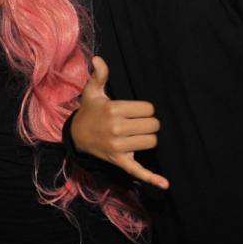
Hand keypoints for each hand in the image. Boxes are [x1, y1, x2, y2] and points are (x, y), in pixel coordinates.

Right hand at [71, 57, 169, 188]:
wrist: (77, 136)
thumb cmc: (90, 111)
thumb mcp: (92, 92)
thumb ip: (99, 75)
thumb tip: (98, 59)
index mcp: (113, 110)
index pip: (148, 109)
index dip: (144, 109)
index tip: (132, 111)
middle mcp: (116, 128)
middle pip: (153, 125)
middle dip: (148, 123)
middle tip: (134, 123)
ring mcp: (118, 147)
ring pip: (151, 142)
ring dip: (147, 138)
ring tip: (134, 135)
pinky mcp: (120, 161)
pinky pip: (138, 170)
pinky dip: (152, 178)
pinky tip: (165, 184)